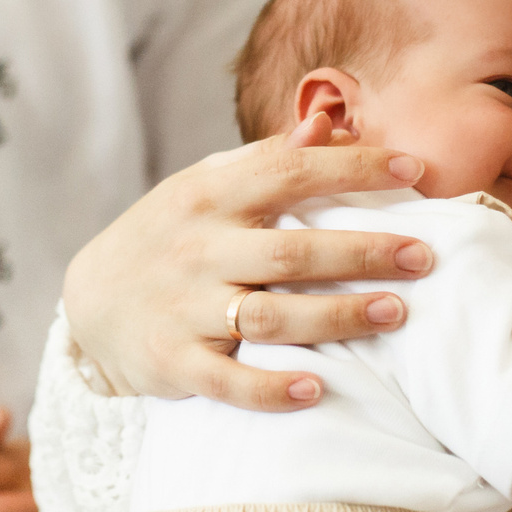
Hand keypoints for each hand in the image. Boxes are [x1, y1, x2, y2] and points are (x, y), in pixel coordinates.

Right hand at [60, 112, 433, 409]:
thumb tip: (330, 122)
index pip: (288, 172)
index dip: (354, 169)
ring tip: (396, 312)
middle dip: (363, 252)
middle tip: (423, 255)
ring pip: (269, 317)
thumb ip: (267, 159)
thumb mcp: (205, 186)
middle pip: (290, 251)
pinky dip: (273, 388)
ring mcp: (183, 308)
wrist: (87, 304)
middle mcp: (197, 249)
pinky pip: (228, 382)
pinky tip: (318, 389)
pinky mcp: (173, 363)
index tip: (414, 171)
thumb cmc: (169, 236)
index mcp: (208, 195)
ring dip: (337, 316)